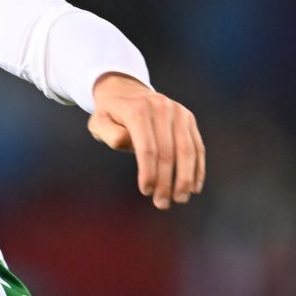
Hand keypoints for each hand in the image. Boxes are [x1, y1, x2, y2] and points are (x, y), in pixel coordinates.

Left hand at [89, 73, 205, 209]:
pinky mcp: (188, 118)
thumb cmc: (110, 115)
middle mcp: (161, 107)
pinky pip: (197, 146)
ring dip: (185, 179)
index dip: (148, 172)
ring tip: (180, 199)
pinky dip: (197, 169)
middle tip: (162, 203)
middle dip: (167, 182)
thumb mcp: (98, 122)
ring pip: (187, 151)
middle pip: (168, 152)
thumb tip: (128, 142)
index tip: (145, 192)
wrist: (126, 92)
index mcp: (137, 110)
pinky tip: (193, 187)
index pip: (147, 148)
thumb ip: (109, 134)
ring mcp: (178, 111)